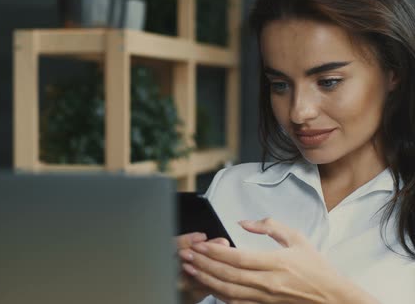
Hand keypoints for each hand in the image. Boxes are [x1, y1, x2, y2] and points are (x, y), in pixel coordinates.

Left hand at [179, 218, 377, 303]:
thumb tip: (244, 222)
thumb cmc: (317, 269)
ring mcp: (265, 298)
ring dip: (206, 280)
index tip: (199, 245)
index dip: (215, 252)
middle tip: (185, 255)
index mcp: (277, 263)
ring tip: (189, 269)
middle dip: (203, 265)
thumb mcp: (298, 239)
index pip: (239, 258)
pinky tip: (207, 286)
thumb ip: (270, 226)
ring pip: (228, 292)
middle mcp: (268, 283)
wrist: (334, 298)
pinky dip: (219, 296)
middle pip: (228, 275)